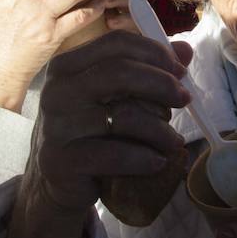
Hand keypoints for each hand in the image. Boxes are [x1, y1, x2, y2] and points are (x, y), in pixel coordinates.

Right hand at [7, 32, 191, 237]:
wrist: (49, 193)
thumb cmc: (91, 140)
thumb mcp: (116, 105)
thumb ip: (148, 75)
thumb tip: (187, 50)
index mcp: (71, 68)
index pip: (117, 45)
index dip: (154, 54)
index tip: (181, 72)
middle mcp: (59, 91)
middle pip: (119, 73)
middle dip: (160, 86)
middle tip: (185, 102)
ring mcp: (57, 128)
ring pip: (119, 113)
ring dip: (157, 127)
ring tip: (173, 143)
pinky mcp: (63, 164)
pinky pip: (113, 154)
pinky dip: (143, 157)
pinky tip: (157, 163)